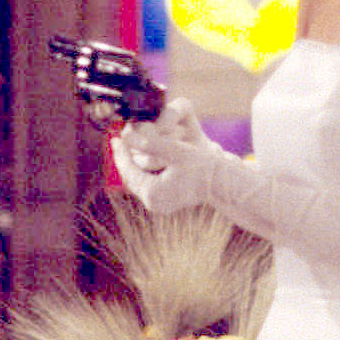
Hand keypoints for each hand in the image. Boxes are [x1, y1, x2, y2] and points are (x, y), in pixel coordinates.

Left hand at [114, 98, 220, 216]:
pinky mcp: (165, 201)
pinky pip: (147, 183)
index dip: (121, 152)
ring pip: (138, 179)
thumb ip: (149, 142)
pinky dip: (143, 169)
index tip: (116, 137)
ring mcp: (159, 204)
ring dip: (133, 162)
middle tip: (118, 140)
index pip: (129, 170)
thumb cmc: (203, 166)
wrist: (223, 183)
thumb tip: (125, 135)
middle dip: (125, 158)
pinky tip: (142, 156)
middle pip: (131, 176)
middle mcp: (153, 202)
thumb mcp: (175, 150)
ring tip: (128, 145)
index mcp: (153, 193)